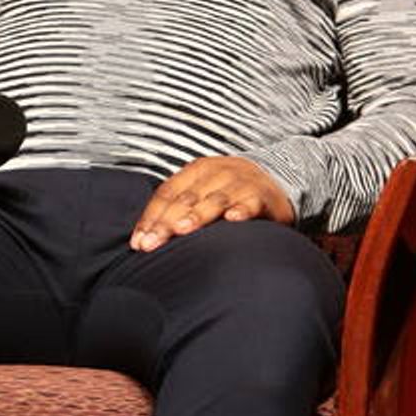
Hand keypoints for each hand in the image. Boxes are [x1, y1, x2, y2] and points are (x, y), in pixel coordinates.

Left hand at [130, 156, 294, 250]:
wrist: (276, 182)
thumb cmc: (230, 193)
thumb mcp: (202, 193)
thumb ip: (177, 209)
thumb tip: (142, 239)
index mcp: (196, 170)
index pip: (167, 193)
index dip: (151, 217)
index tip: (139, 242)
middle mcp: (217, 172)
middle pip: (186, 199)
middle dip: (166, 223)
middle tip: (151, 245)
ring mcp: (240, 182)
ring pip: (215, 200)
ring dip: (198, 215)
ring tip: (182, 230)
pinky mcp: (262, 195)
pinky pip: (250, 203)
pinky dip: (241, 210)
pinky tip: (232, 220)